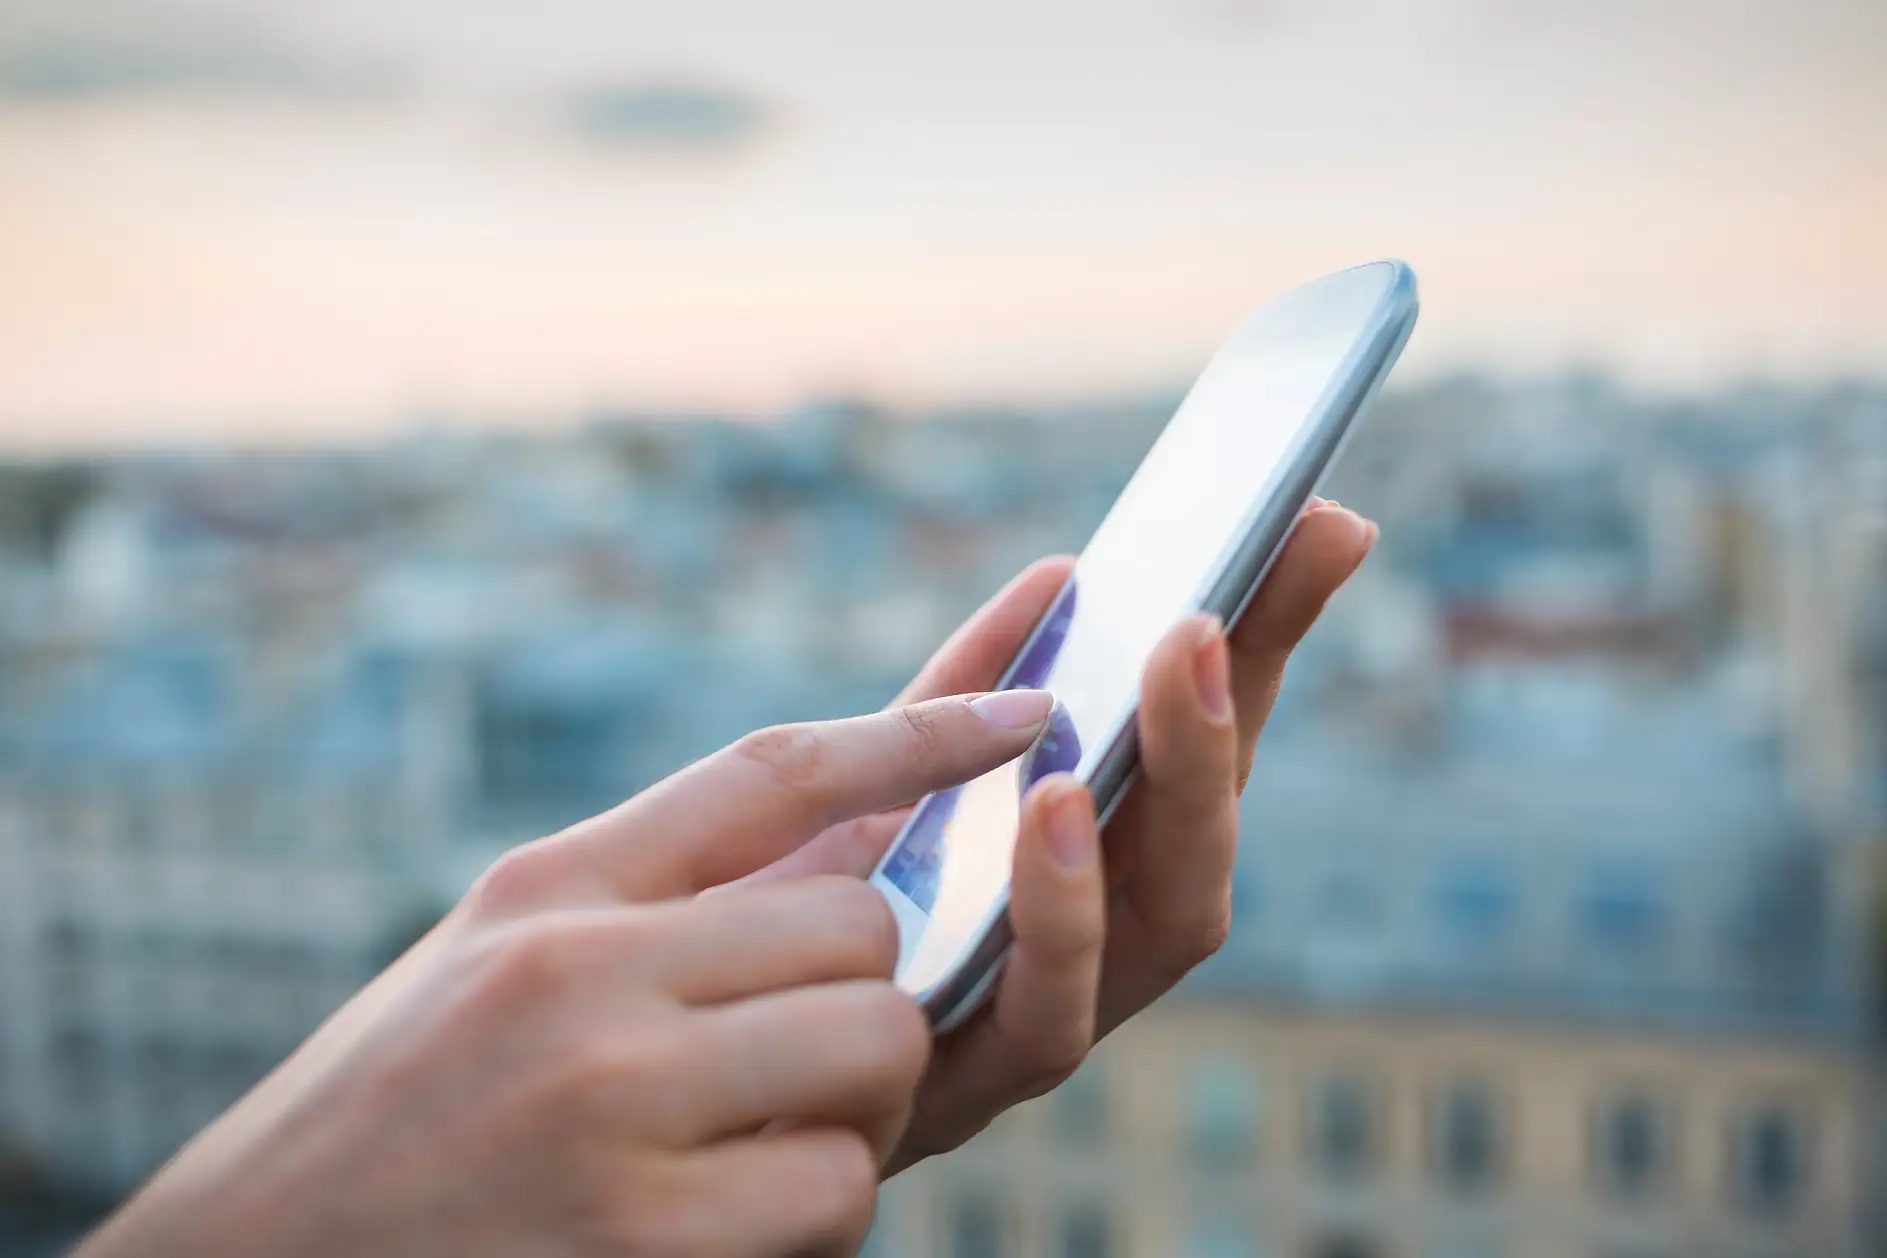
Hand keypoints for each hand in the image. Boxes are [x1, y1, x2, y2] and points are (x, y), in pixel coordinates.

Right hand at [77, 694, 1059, 1257]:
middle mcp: (578, 974)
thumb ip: (663, 898)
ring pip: (877, 1048)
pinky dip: (818, 1210)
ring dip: (855, 1107)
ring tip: (755, 1146)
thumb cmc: (397, 1113)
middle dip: (870, 991)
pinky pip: (840, 1187)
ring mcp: (612, 1104)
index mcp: (547, 892)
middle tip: (808, 1050)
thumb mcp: (500, 962)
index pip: (775, 770)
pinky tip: (724, 1228)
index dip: (921, 731)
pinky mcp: (645, 1235)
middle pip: (862, 927)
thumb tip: (862, 850)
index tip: (1028, 699)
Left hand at [756, 498, 1376, 1169]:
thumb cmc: (771, 918)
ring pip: (1168, 924)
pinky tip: (1050, 810)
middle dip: (1232, 706)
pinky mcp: (966, 1094)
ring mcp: (1038, 1020)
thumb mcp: (860, 783)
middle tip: (1220, 600)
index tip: (1322, 524)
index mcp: (1076, 868)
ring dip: (1181, 792)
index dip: (1264, 640)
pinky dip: (1063, 914)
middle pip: (1205, 826)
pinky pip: (1047, 1018)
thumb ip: (957, 702)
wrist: (640, 1059)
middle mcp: (1084, 943)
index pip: (1194, 743)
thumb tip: (1063, 576)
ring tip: (1169, 671)